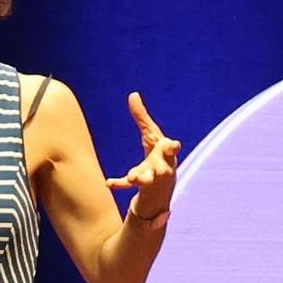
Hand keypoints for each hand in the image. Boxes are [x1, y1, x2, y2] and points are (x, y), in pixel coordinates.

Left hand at [104, 91, 180, 216]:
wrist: (160, 185)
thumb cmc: (157, 154)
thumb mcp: (150, 135)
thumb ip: (142, 117)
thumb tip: (133, 94)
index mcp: (166, 153)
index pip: (172, 149)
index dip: (173, 148)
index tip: (174, 146)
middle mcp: (162, 166)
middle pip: (164, 168)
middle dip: (162, 168)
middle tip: (160, 169)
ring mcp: (152, 178)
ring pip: (148, 180)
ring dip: (141, 178)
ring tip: (132, 176)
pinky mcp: (141, 188)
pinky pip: (130, 187)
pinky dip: (120, 184)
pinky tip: (108, 182)